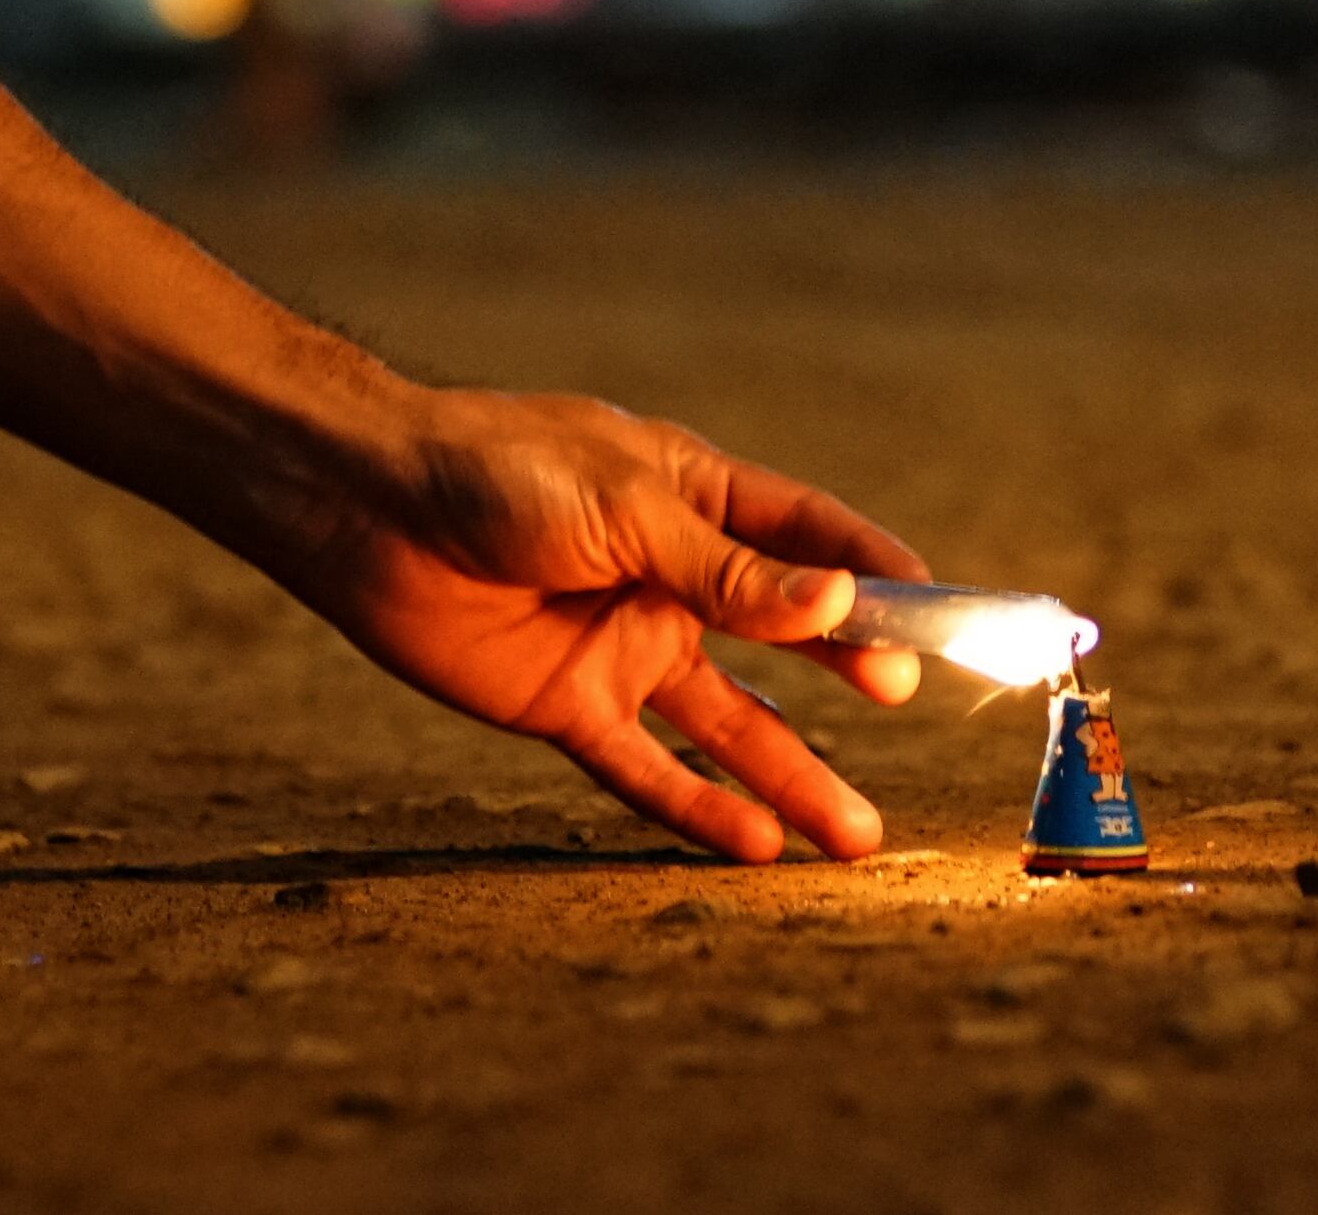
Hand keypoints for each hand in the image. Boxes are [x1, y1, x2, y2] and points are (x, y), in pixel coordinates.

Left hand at [302, 387, 931, 862]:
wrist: (370, 508)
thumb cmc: (501, 471)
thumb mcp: (630, 508)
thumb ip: (731, 570)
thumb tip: (842, 603)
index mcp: (699, 495)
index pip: (814, 534)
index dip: (880, 572)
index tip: (947, 611)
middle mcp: (675, 576)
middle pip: (787, 636)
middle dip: (853, 675)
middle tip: (909, 707)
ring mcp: (627, 644)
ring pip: (731, 723)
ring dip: (793, 778)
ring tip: (856, 838)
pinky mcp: (571, 705)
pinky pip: (646, 767)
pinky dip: (698, 807)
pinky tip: (756, 846)